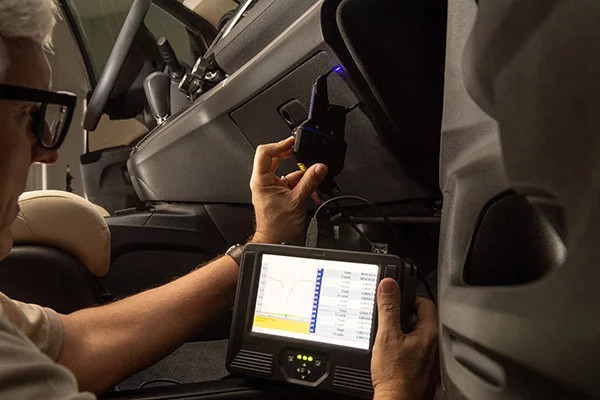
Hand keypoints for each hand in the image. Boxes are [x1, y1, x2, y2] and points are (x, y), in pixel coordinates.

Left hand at [250, 136, 326, 243]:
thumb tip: (319, 167)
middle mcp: (265, 182)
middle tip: (305, 154)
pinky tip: (313, 194)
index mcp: (262, 180)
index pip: (265, 152)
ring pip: (290, 174)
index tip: (293, 142)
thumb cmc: (277, 228)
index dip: (280, 144)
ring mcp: (274, 188)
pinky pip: (294, 185)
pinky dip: (305, 187)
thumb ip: (309, 182)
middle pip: (278, 160)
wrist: (276, 243)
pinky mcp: (282, 195)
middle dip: (295, 160)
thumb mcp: (297, 201)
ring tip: (314, 186)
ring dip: (304, 178)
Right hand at [371, 278, 438, 399]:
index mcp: (431, 333)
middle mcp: (435, 345)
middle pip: (421, 318)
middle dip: (404, 316)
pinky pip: (416, 349)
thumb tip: (388, 285)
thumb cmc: (394, 376)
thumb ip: (388, 308)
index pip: (424, 302)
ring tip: (390, 339)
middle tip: (389, 321)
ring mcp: (431, 358)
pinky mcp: (424, 369)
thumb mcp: (386, 335)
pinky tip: (394, 354)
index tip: (394, 302)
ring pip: (418, 334)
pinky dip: (405, 347)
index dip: (407, 299)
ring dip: (404, 332)